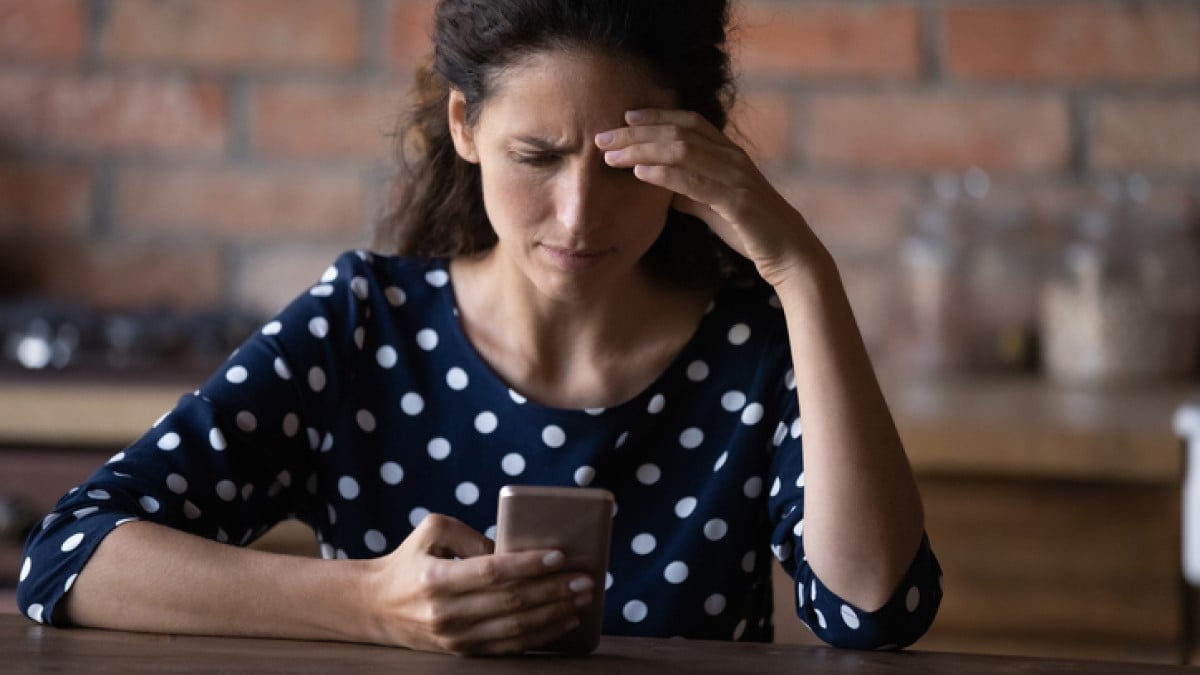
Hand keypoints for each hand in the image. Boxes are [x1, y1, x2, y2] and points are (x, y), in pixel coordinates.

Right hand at [364, 514, 593, 654]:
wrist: (376, 607)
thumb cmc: (411, 560)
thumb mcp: (431, 531)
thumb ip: (470, 534)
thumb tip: (511, 550)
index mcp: (436, 578)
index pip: (492, 572)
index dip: (528, 565)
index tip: (560, 557)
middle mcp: (446, 612)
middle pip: (511, 602)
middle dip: (554, 590)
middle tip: (586, 579)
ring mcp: (455, 637)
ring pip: (515, 628)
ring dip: (555, 614)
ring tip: (582, 599)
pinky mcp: (462, 652)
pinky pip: (510, 646)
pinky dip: (541, 635)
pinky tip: (564, 621)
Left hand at [596, 109, 827, 287]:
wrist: (788, 253)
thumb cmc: (749, 229)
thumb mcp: (712, 205)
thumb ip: (688, 191)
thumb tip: (658, 184)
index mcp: (728, 154)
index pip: (689, 122)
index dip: (656, 115)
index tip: (624, 117)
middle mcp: (732, 158)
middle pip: (678, 133)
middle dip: (637, 133)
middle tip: (602, 137)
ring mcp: (736, 177)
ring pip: (682, 151)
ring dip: (642, 150)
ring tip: (611, 155)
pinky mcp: (737, 201)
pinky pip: (695, 181)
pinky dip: (664, 174)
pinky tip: (640, 173)